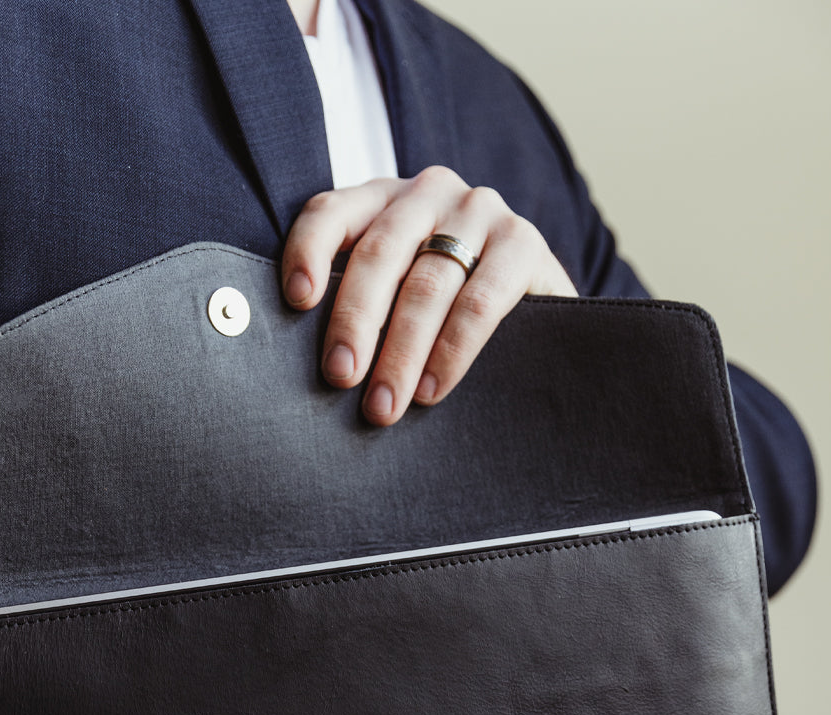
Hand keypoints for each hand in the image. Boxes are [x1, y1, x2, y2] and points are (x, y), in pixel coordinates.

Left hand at [282, 166, 576, 424]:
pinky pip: (480, 301)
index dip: (309, 251)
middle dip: (356, 321)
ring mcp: (480, 212)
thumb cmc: (443, 310)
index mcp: (383, 201)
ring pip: (427, 283)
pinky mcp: (524, 243)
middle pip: (379, 252)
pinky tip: (431, 390)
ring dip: (401, 352)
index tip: (297, 302)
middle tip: (341, 377)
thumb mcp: (394, 294)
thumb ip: (358, 305)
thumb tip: (307, 362)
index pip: (332, 212)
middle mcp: (429, 193)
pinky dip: (452, 351)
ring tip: (384, 405)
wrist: (533, 307)